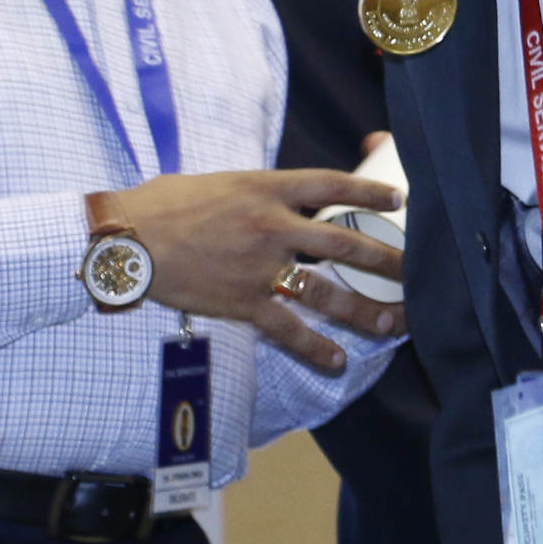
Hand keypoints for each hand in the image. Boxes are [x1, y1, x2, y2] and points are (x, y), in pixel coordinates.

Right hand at [90, 170, 402, 370]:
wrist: (125, 240)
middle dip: (384, 260)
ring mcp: (260, 266)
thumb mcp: (216, 182)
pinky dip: (316, 348)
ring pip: (326, 292)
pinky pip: (288, 328)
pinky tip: (338, 361)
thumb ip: (251, 191)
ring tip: (394, 323)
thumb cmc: (161, 205)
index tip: (397, 202)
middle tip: (416, 271)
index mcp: (265, 188)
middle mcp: (271, 225)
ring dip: (364, 310)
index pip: (331, 186)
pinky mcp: (243, 301)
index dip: (368, 194)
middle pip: (344, 244)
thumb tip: (269, 195)